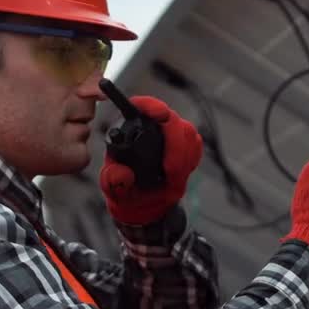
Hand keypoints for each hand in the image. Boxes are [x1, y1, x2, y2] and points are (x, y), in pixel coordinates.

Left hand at [99, 96, 202, 224]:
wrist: (141, 202)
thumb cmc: (123, 189)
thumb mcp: (113, 188)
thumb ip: (114, 180)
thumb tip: (122, 173)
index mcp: (129, 129)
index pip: (140, 107)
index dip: (150, 105)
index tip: (160, 114)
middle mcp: (151, 127)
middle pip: (171, 120)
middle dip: (175, 145)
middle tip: (171, 170)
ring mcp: (171, 134)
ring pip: (187, 132)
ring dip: (183, 157)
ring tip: (172, 179)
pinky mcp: (186, 144)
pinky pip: (195, 145)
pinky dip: (190, 161)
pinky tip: (178, 176)